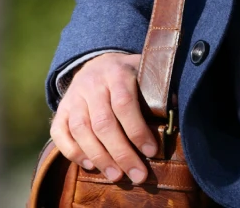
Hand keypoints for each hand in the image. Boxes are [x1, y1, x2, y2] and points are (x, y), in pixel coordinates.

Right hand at [50, 52, 156, 184]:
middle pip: (103, 123)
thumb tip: (178, 107)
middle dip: (121, 153)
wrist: (97, 62)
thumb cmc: (128, 75)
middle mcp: (92, 84)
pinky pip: (60, 133)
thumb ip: (160, 89)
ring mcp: (73, 97)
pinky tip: (91, 166)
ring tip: (116, 176)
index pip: (125, 104)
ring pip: (82, 130)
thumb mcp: (145, 72)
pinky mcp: (61, 109)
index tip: (152, 152)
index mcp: (117, 73)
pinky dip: (73, 152)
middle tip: (137, 175)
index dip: (137, 130)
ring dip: (100, 157)